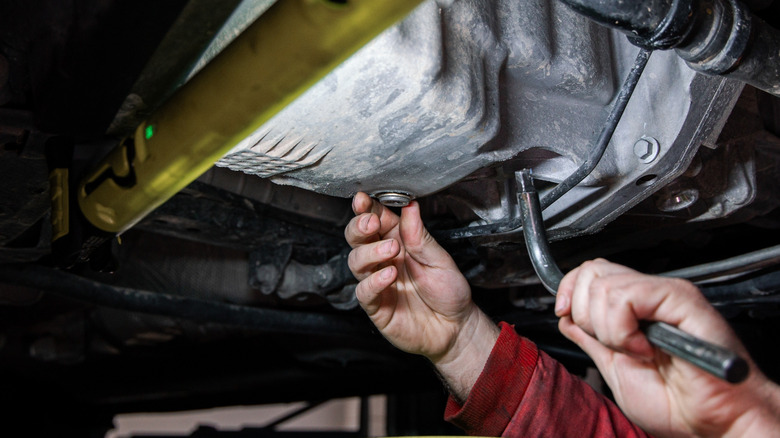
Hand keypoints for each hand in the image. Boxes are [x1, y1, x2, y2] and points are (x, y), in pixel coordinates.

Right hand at [345, 192, 497, 398]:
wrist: (455, 328)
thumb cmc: (448, 292)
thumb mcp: (440, 260)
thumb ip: (420, 236)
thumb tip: (410, 206)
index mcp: (399, 242)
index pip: (376, 219)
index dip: (367, 208)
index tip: (363, 199)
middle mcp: (384, 260)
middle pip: (357, 238)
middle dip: (359, 226)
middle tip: (371, 222)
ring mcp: (377, 282)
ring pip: (356, 261)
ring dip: (370, 251)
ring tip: (391, 249)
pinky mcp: (376, 306)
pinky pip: (364, 291)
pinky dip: (374, 281)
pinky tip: (389, 275)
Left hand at [555, 259, 779, 436]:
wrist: (714, 422)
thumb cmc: (677, 404)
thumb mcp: (614, 369)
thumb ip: (591, 340)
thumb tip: (567, 318)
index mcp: (636, 308)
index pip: (591, 274)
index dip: (570, 292)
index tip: (566, 315)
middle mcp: (650, 296)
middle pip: (593, 272)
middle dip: (585, 314)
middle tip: (612, 344)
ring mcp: (665, 294)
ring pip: (604, 286)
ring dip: (608, 330)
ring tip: (636, 351)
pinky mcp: (680, 298)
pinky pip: (626, 297)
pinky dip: (622, 330)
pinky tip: (644, 348)